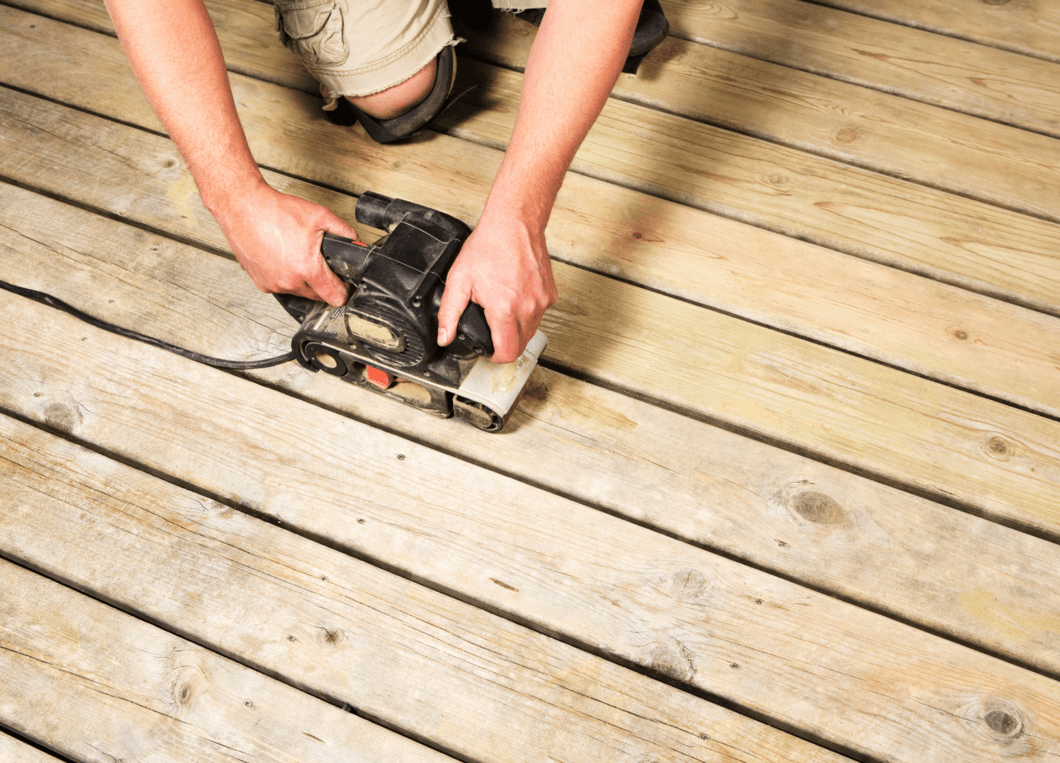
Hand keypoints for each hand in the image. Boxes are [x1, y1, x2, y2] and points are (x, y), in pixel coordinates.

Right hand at [213, 182, 357, 305]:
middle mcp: (289, 281)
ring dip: (302, 280)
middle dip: (322, 282)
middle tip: (318, 262)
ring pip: (298, 292)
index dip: (343, 290)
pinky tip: (283, 259)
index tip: (342, 283)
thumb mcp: (320, 216)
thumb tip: (357, 242)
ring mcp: (273, 284)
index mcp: (307, 269)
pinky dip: (285, 277)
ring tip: (298, 256)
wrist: (243, 207)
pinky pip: (280, 287)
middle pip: (317, 296)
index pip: (335, 297)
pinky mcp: (260, 282)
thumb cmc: (275, 211)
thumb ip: (344, 232)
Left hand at [437, 211, 556, 362]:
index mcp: (504, 308)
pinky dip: (528, 313)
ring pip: (531, 331)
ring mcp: (542, 301)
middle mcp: (527, 308)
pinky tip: (516, 298)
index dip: (495, 357)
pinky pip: (539, 315)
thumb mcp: (459, 279)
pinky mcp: (550, 294)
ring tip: (503, 310)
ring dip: (517, 329)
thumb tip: (444, 336)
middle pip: (520, 345)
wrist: (514, 224)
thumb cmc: (489, 246)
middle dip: (505, 344)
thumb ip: (449, 312)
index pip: (507, 352)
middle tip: (492, 330)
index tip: (489, 351)